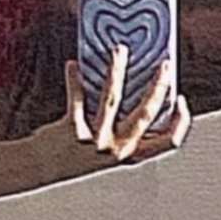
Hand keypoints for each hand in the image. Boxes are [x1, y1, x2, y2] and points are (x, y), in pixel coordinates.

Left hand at [66, 45, 190, 161]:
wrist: (41, 169)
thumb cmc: (74, 153)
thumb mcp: (105, 147)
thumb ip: (120, 125)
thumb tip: (132, 83)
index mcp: (130, 155)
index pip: (168, 142)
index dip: (179, 122)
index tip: (180, 99)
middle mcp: (117, 150)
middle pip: (145, 114)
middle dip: (158, 86)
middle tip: (165, 64)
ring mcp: (95, 141)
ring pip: (112, 99)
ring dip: (117, 71)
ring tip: (119, 50)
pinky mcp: (73, 131)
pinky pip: (77, 98)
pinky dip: (75, 79)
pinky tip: (73, 65)